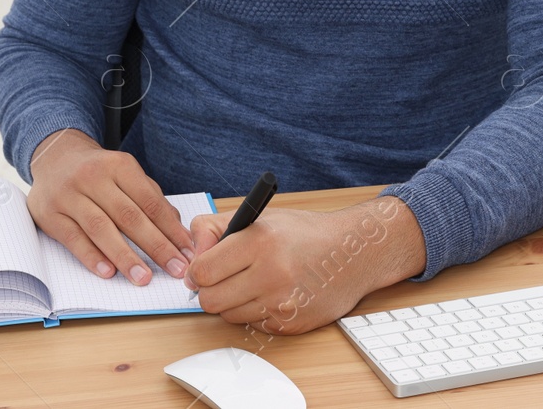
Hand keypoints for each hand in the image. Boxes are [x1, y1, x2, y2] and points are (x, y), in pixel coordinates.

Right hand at [25, 128, 196, 285]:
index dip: (171, 229)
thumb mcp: (125, 173)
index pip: (150, 202)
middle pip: (129, 216)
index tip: (188, 252)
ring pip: (101, 228)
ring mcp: (69, 195)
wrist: (54, 158)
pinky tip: (108, 271)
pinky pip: (73, 238)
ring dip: (125, 256)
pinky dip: (91, 256)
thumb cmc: (98, 172)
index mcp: (119, 166)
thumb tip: (176, 228)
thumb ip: (150, 197)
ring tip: (143, 277)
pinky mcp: (49, 214)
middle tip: (176, 269)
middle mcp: (93, 177)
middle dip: (156, 246)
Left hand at [184, 195, 424, 334]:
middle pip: (210, 301)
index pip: (202, 272)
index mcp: (259, 242)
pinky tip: (273, 294)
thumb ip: (214, 230)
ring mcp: (283, 303)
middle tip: (222, 279)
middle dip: (210, 291)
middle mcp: (272, 274)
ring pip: (229, 316)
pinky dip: (256, 313)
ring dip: (235, 302)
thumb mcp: (258, 217)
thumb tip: (189, 262)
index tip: (202, 269)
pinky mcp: (291, 325)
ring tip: (255, 282)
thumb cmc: (304, 233)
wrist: (353, 252)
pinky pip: (254, 325)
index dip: (197, 271)